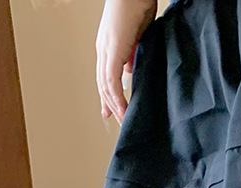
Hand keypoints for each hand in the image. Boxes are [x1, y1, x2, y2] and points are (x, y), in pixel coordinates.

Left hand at [96, 0, 157, 123]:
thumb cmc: (137, 4)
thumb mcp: (137, 34)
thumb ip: (132, 53)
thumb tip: (129, 70)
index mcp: (108, 46)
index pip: (105, 76)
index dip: (108, 95)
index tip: (112, 110)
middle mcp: (103, 50)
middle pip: (102, 84)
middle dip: (110, 105)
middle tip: (118, 121)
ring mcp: (106, 51)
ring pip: (105, 86)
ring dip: (115, 106)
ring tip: (124, 121)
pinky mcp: (112, 52)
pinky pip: (112, 82)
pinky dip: (117, 99)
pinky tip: (123, 110)